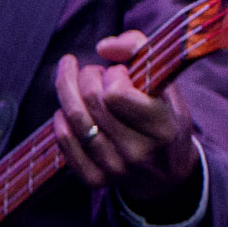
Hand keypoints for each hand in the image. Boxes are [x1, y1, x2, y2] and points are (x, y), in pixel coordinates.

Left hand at [52, 32, 197, 206]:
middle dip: (87, 76)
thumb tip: (103, 47)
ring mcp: (115, 169)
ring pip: (73, 119)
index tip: (122, 73)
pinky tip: (67, 109)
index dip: (112, 75)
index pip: (115, 94)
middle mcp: (138, 152)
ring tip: (78, 83)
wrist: (167, 173)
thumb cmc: (166, 119)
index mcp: (162, 127)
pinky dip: (60, 119)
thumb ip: (140, 49)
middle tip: (95, 72)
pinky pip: (64, 141)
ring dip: (69, 92)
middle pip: (90, 101)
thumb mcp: (167, 83)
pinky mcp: (94, 180)